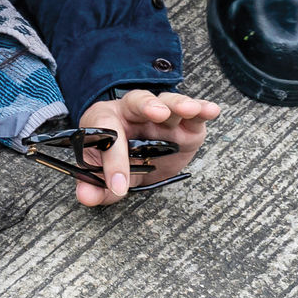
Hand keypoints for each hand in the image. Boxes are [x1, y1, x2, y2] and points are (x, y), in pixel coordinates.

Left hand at [73, 91, 221, 206]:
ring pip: (168, 102)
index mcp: (105, 120)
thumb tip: (87, 197)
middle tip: (157, 113)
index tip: (118, 186)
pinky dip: (202, 110)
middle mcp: (133, 112)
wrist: (137, 159)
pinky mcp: (186, 126)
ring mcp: (162, 117)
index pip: (106, 132)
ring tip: (188, 109)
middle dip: (147, 105)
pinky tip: (211, 110)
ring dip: (178, 104)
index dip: (112, 160)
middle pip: (138, 101)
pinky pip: (194, 114)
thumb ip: (93, 185)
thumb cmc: (115, 159)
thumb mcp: (101, 174)